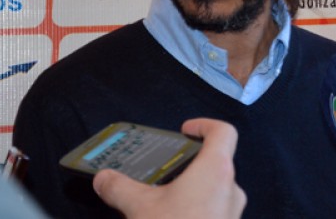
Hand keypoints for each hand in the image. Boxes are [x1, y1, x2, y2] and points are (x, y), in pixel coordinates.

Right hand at [93, 118, 245, 218]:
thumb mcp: (139, 208)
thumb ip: (120, 188)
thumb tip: (103, 178)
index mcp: (216, 171)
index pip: (223, 132)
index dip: (204, 125)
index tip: (184, 131)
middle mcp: (231, 189)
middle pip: (216, 162)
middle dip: (189, 164)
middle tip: (165, 169)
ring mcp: (232, 213)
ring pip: (215, 189)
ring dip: (192, 188)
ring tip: (163, 198)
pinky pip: (213, 211)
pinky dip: (195, 209)